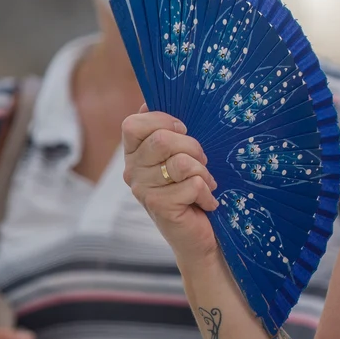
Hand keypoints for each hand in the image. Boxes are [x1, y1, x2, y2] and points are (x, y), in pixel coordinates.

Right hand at [122, 110, 220, 262]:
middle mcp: (132, 171)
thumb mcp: (181, 156)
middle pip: (163, 139)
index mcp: (134, 154)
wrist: (200, 237)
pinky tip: (205, 203)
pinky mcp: (159, 206)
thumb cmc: (192, 191)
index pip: (133, 124)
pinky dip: (207, 194)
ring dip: (203, 173)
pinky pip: (193, 185)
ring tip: (205, 184)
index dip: (162, 120)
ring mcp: (143, 190)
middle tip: (202, 164)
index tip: (183, 130)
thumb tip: (146, 102)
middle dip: (193, 148)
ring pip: (181, 163)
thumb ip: (167, 131)